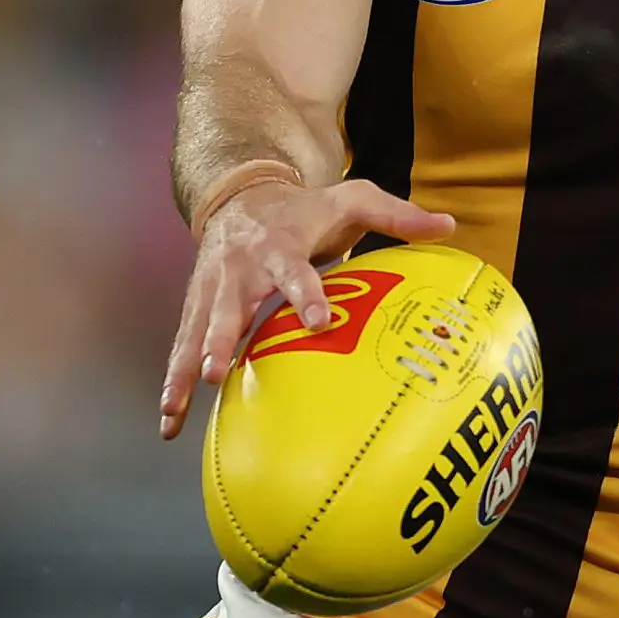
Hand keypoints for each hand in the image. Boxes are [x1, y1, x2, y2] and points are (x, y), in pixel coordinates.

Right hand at [158, 178, 455, 439]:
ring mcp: (213, 290)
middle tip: (219, 371)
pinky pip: (183, 347)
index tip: (319, 323)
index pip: (295, 271)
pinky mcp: (197, 308)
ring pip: (197, 332)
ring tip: (176, 412)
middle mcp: (241, 269)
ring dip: (187, 370)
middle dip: (222, 338)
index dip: (307, 295)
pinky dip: (174, 382)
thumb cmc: (307, 207)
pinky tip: (169, 423)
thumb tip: (449, 226)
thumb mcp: (353, 198)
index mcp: (280, 245)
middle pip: (229, 305)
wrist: (240, 193)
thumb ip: (398, 214)